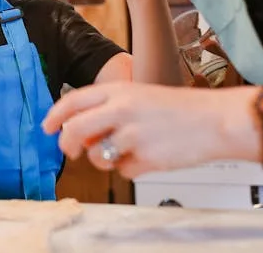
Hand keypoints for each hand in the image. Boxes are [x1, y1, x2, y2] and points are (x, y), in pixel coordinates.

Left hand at [41, 82, 250, 178]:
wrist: (216, 120)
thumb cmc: (180, 109)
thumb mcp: (139, 96)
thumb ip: (110, 109)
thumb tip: (83, 131)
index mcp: (119, 91)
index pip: (73, 100)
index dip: (54, 115)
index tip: (46, 127)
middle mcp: (121, 110)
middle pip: (74, 130)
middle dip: (67, 144)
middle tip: (71, 150)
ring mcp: (132, 135)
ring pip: (96, 156)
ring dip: (103, 160)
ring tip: (124, 152)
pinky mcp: (145, 158)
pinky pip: (123, 171)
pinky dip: (130, 169)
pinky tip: (147, 157)